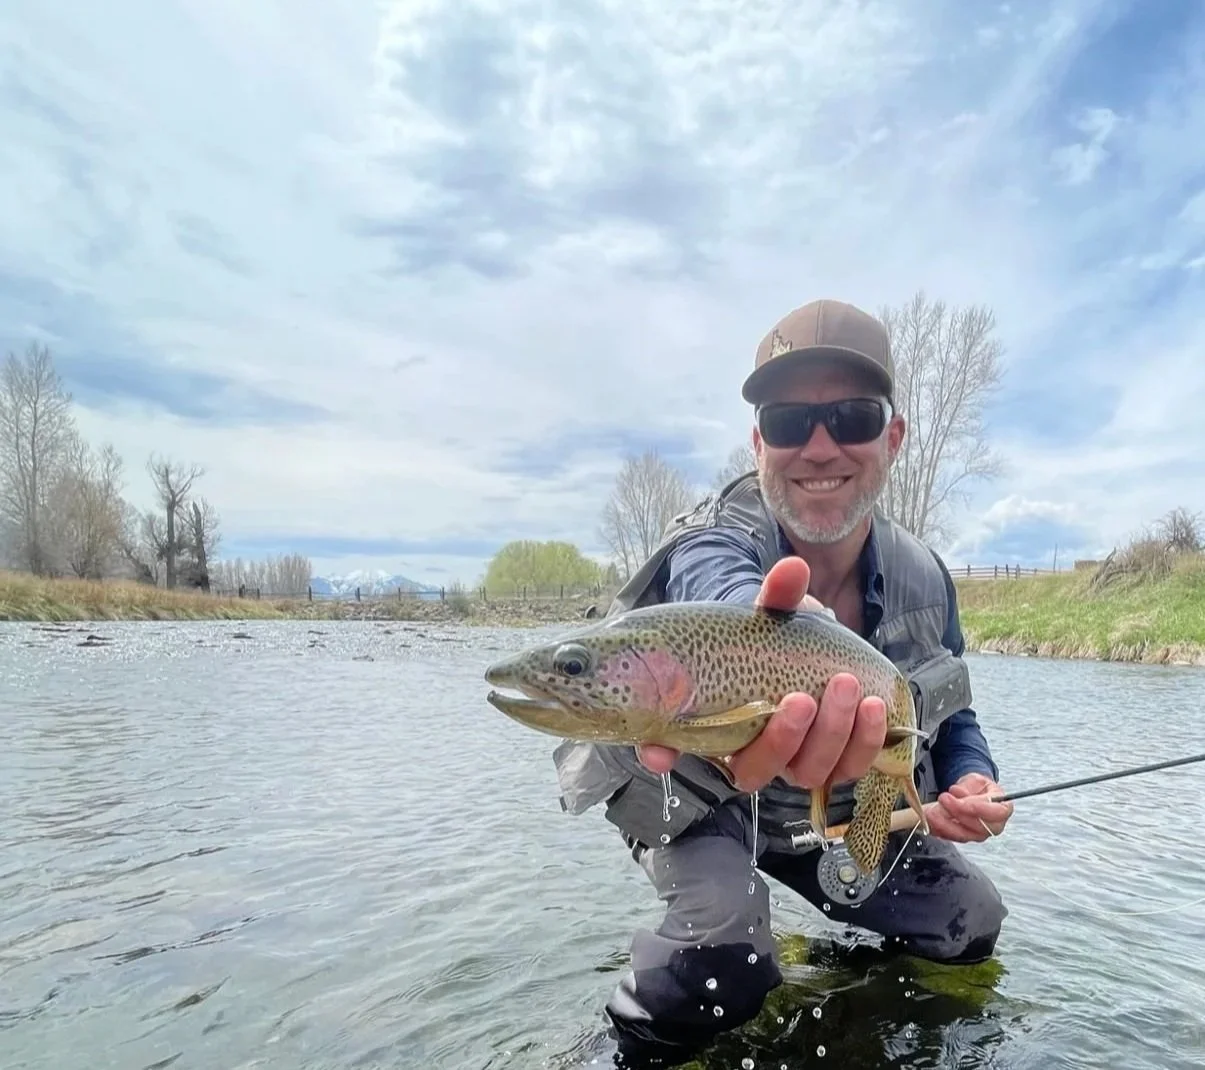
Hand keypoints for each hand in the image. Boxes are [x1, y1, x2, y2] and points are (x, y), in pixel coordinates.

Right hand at [635, 556, 888, 792]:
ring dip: (832, 737)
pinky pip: (851, 766)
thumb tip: (793, 568)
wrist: (814, 651)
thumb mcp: (770, 615)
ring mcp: (794, 762)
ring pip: (808, 772)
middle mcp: (750, 752)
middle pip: (759, 769)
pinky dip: (867, 741)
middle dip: (785, 738)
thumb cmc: (775, 639)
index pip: (677, 749)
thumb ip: (777, 596)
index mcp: (714, 721)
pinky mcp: (835, 761)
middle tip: (803, 697)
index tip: (662, 754)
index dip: (664, 754)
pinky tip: (876, 706)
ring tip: (850, 689)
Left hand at [925, 773, 1013, 841]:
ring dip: (945, 824)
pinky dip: (940, 829)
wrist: (970, 795)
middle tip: (943, 798)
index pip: (997, 813)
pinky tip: (930, 820)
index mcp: (1002, 809)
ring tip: (932, 811)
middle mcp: (994, 826)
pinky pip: (952, 838)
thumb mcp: (975, 780)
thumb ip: (968, 785)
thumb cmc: (977, 788)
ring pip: (963, 835)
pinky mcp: (964, 838)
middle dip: (958, 813)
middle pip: (979, 826)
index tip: (961, 801)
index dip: (979, 808)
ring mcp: (978, 835)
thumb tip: (957, 792)